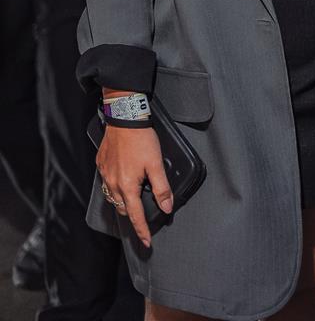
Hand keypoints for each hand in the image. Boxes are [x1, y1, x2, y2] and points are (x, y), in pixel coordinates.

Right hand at [96, 125, 172, 247]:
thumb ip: (162, 188)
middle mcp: (113, 183)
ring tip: (132, 203)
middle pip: (123, 208)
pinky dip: (115, 187)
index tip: (146, 242)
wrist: (124, 118)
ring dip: (123, 202)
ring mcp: (105, 174)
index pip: (135, 216)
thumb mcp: (156, 164)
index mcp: (127, 186)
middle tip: (141, 221)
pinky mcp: (101, 164)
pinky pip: (107, 183)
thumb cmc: (141, 139)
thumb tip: (167, 207)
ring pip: (113, 197)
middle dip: (132, 216)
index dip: (142, 230)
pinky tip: (122, 182)